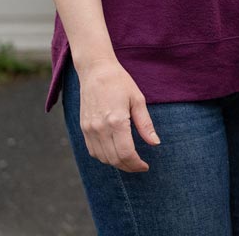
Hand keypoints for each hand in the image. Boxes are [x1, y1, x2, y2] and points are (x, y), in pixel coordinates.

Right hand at [75, 57, 159, 172]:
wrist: (95, 71)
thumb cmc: (120, 82)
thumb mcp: (138, 100)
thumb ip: (145, 124)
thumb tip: (155, 143)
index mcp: (116, 121)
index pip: (126, 153)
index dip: (136, 164)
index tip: (145, 166)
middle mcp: (100, 128)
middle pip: (114, 159)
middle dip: (128, 166)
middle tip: (139, 166)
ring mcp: (89, 129)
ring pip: (102, 158)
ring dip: (116, 163)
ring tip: (129, 160)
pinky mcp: (83, 128)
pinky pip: (92, 151)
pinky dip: (104, 157)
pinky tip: (114, 153)